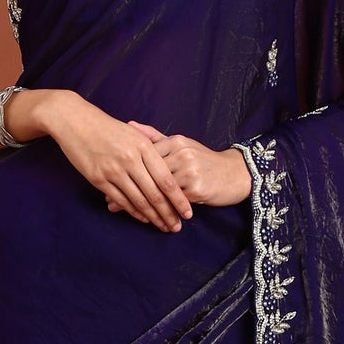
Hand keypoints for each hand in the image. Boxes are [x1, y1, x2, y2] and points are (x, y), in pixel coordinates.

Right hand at [40, 94, 194, 231]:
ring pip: (138, 200)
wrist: (75, 120)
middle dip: (168, 213)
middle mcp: (130, 159)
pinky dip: (133, 211)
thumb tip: (169, 170)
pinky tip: (143, 218)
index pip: (166, 179)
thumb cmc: (107, 127)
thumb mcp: (133, 133)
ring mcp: (113, 170)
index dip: (178, 199)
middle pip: (155, 194)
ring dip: (153, 217)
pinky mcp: (98, 178)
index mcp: (143, 147)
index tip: (187, 212)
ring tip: (163, 226)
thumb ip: (151, 149)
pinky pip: (121, 200)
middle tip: (177, 227)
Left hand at [106, 122, 252, 211]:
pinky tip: (145, 217)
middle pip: (147, 173)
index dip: (124, 168)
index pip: (143, 155)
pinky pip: (170, 202)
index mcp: (175, 141)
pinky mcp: (195, 188)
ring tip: (119, 210)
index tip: (106, 177)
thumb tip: (130, 125)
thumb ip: (155, 137)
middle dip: (126, 188)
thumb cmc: (205, 161)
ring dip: (137, 202)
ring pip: (156, 190)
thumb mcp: (182, 144)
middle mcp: (180, 153)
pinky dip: (156, 210)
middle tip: (107, 200)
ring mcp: (188, 170)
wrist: (236, 174)